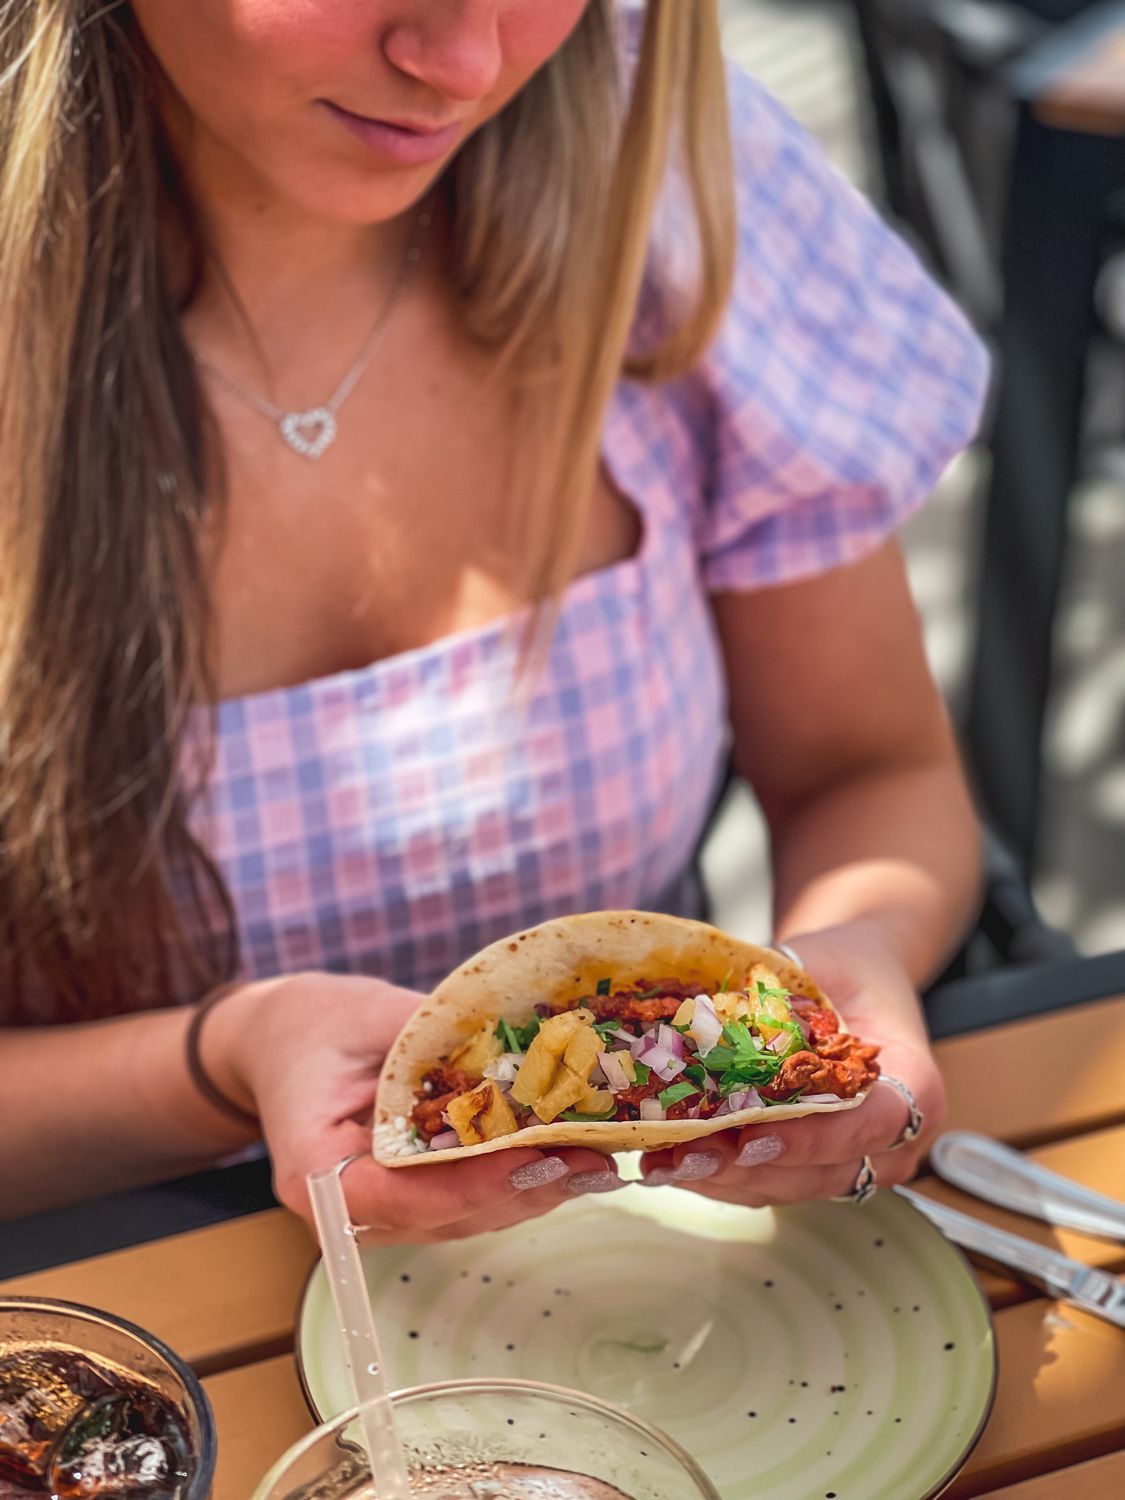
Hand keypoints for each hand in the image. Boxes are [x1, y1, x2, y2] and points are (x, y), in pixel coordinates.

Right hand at [205, 972, 621, 1243]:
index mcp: (314, 1168)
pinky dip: (519, 1182)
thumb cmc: (318, 1022)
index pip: (394, 1198)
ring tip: (597, 1159)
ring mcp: (378, 1215)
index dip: (467, 1186)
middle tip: (591, 1158)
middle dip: (521, 1189)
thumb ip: (435, 1038)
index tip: (532, 1158)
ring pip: (465, 1219)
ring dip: (533, 1192)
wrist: (282, 1040)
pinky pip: (468, 1203)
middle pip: (442, 1217)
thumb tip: (517, 1046)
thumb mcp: (370, 1014)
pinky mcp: (408, 1203)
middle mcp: (343, 1211)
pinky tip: (571, 1158)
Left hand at [638, 920, 944, 1204]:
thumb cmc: (844, 968)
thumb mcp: (822, 961)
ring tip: (664, 1163)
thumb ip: (778, 989)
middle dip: (749, 1168)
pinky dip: (719, 1177)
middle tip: (688, 1154)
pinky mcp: (813, 1168)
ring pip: (789, 1188)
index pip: (871, 1124)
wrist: (856, 981)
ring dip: (724, 1180)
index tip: (752, 1137)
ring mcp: (854, 1161)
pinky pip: (768, 1185)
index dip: (812, 1138)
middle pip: (823, 1171)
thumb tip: (702, 1005)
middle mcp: (892, 1140)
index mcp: (913, 1083)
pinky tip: (670, 1162)